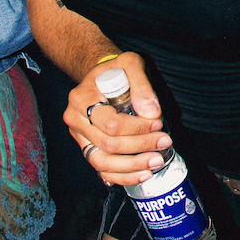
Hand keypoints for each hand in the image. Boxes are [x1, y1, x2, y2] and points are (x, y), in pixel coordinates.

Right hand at [64, 51, 170, 185]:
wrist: (100, 78)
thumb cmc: (116, 70)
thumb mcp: (130, 63)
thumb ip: (142, 85)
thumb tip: (151, 112)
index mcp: (82, 98)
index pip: (110, 123)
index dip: (137, 128)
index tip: (158, 123)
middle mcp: (75, 120)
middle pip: (108, 145)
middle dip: (140, 147)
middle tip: (164, 142)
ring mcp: (79, 137)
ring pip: (102, 162)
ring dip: (132, 167)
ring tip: (156, 162)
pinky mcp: (87, 148)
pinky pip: (101, 169)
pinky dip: (122, 176)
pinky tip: (141, 174)